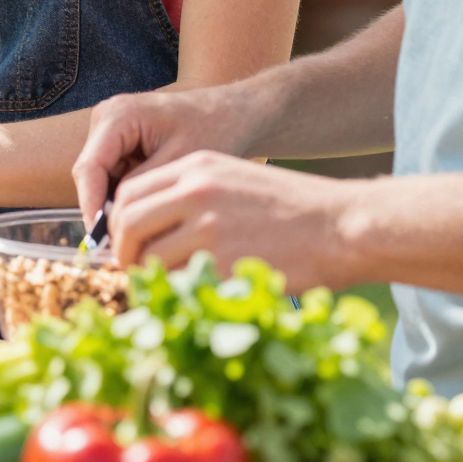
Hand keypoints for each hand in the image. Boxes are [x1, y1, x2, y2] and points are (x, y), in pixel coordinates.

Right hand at [72, 82, 267, 223]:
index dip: (91, 207)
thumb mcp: (179, 163)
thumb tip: (118, 224)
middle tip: (122, 247)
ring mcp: (112, 128)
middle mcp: (107, 118)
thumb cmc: (213, 128)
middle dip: (104, 209)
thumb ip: (144, 189)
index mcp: (117, 116)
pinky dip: (126, 196)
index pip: (89, 169)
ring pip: (101, 178)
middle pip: (91, 175)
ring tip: (138, 234)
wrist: (232, 110)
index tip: (101, 242)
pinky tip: (146, 215)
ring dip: (116, 204)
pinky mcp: (121, 140)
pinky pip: (114, 173)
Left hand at [107, 151, 356, 289]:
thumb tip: (149, 229)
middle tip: (133, 271)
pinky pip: (181, 282)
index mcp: (197, 167)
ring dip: (150, 277)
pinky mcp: (226, 263)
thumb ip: (191, 196)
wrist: (343, 224)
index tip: (127, 242)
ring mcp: (211, 228)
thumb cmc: (292, 208)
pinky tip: (194, 294)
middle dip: (124, 251)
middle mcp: (197, 191)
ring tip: (163, 287)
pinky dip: (179, 292)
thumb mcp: (235, 180)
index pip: (131, 192)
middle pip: (129, 223)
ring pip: (151, 257)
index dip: (120, 223)